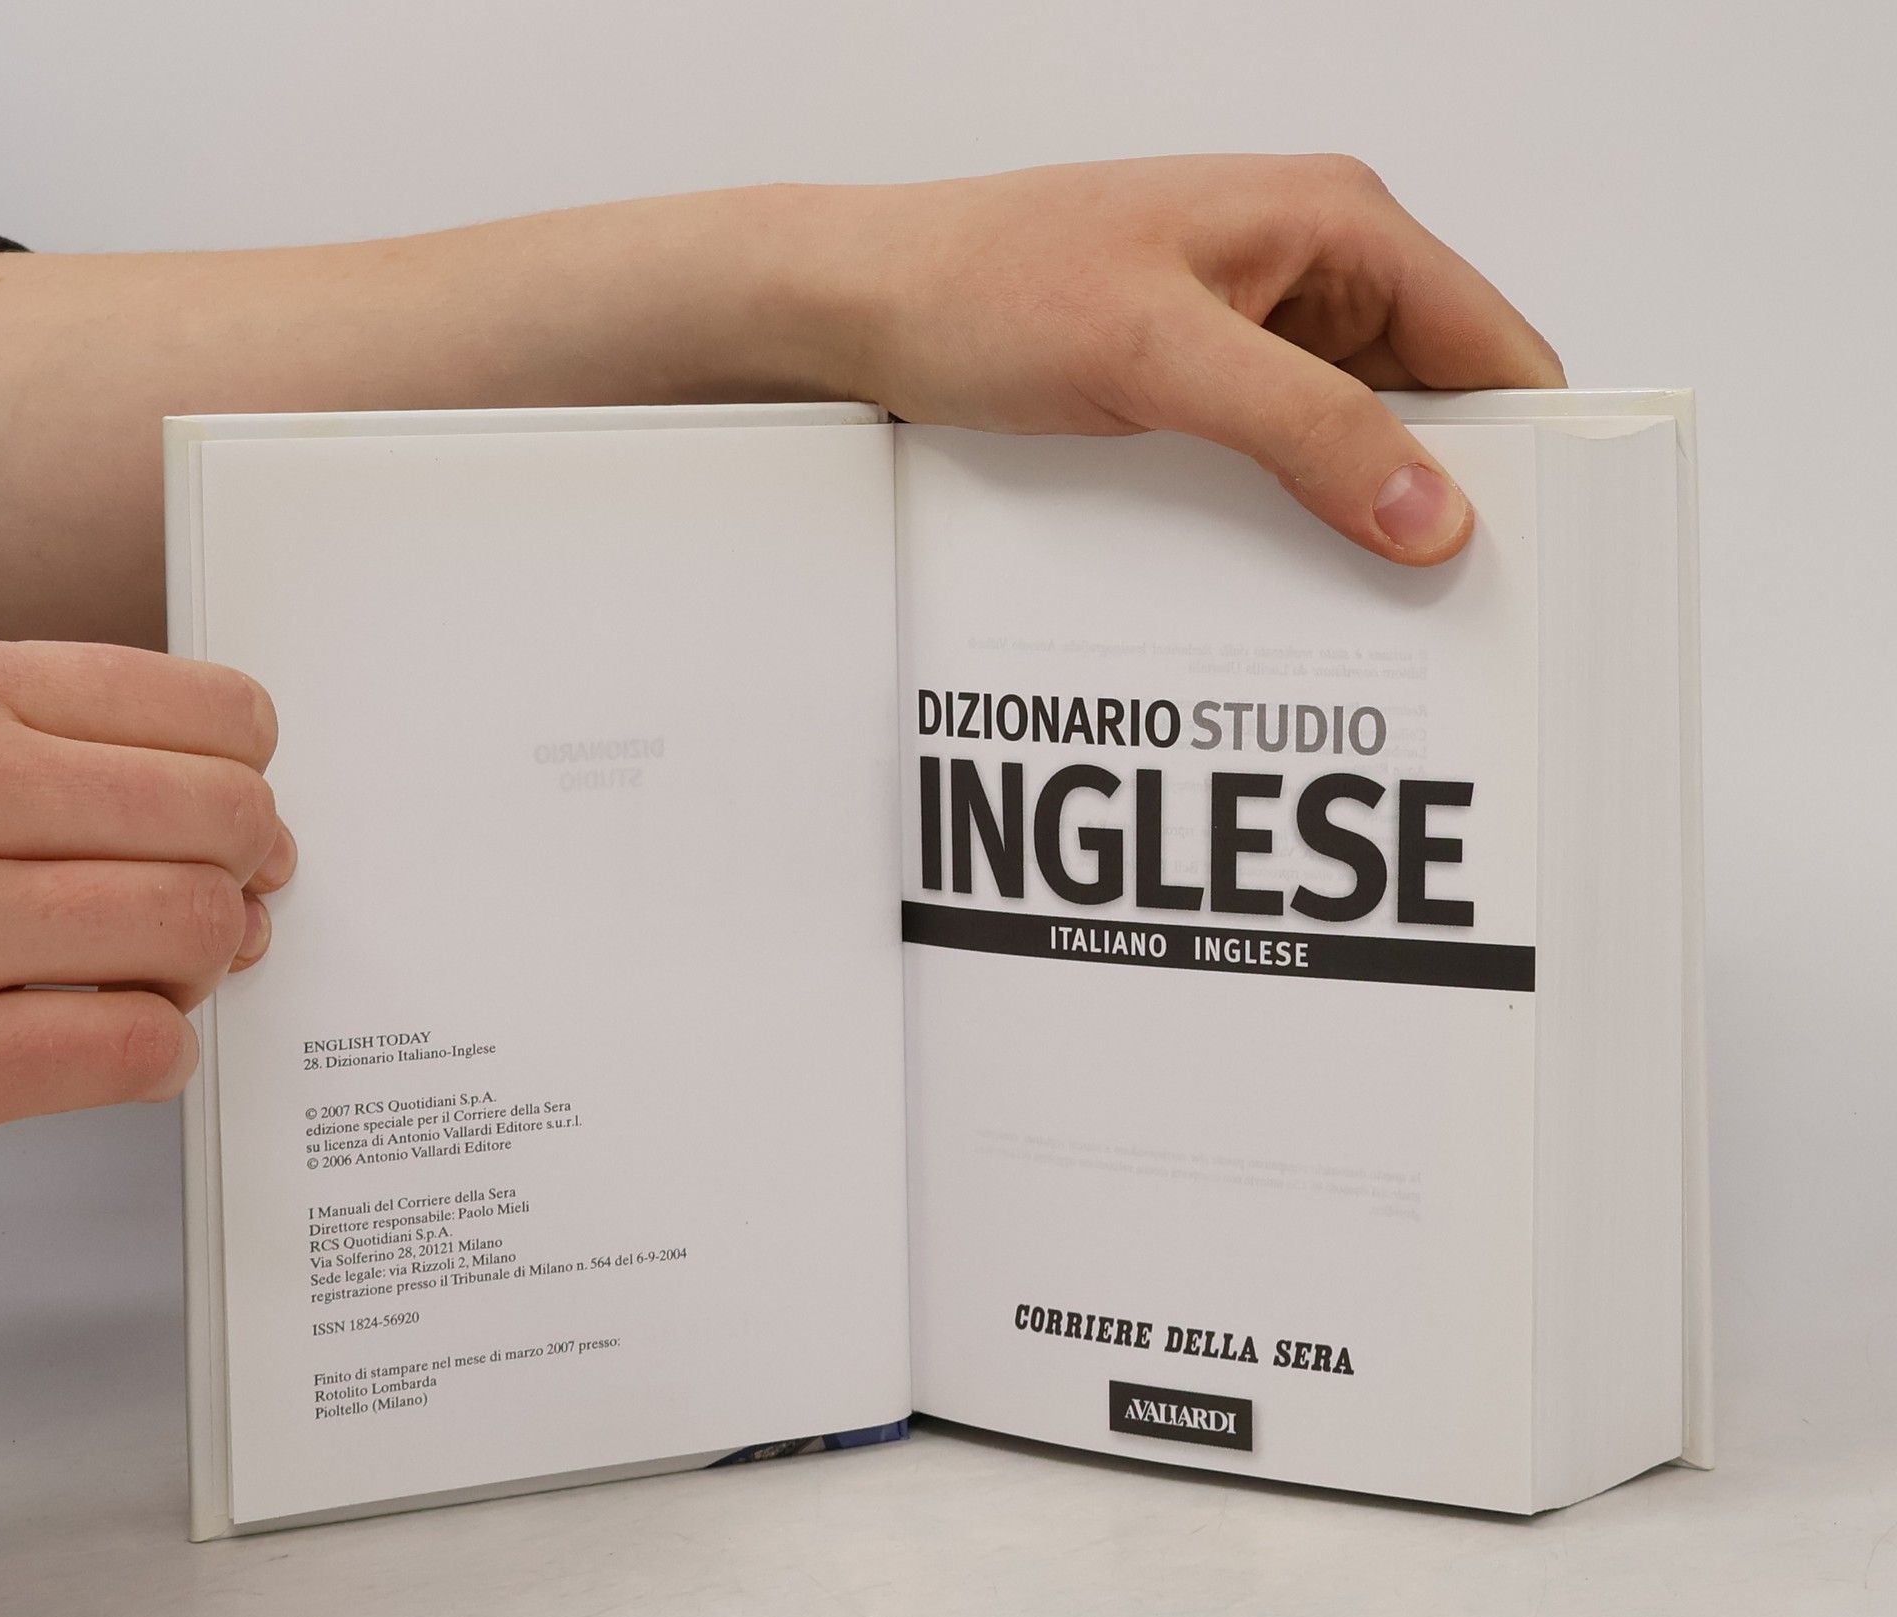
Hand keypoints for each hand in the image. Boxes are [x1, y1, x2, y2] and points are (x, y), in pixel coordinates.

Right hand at [0, 640, 295, 1127]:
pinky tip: (131, 1043)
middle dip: (241, 870)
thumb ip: (49, 746)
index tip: (240, 806)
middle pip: (225, 820)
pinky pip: (125, 1043)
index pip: (209, 715)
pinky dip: (156, 1051)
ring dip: (202, 964)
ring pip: (193, 926)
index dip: (252, 772)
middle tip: (218, 898)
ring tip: (158, 974)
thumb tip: (242, 807)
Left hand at [839, 155, 1564, 563]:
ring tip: (1368, 608)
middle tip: (1445, 610)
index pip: (1489, 342)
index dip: (1527, 447)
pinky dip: (1297, 512)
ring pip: (1360, 438)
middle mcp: (1311, 268)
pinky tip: (1286, 574)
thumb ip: (1305, 428)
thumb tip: (1434, 509)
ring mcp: (1257, 327)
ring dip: (1364, 513)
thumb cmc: (988, 288)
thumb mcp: (1160, 355)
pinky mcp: (1206, 380)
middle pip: (1434, 400)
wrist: (865, 307)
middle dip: (1444, 496)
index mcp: (1334, 221)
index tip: (1535, 555)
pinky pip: (1287, 455)